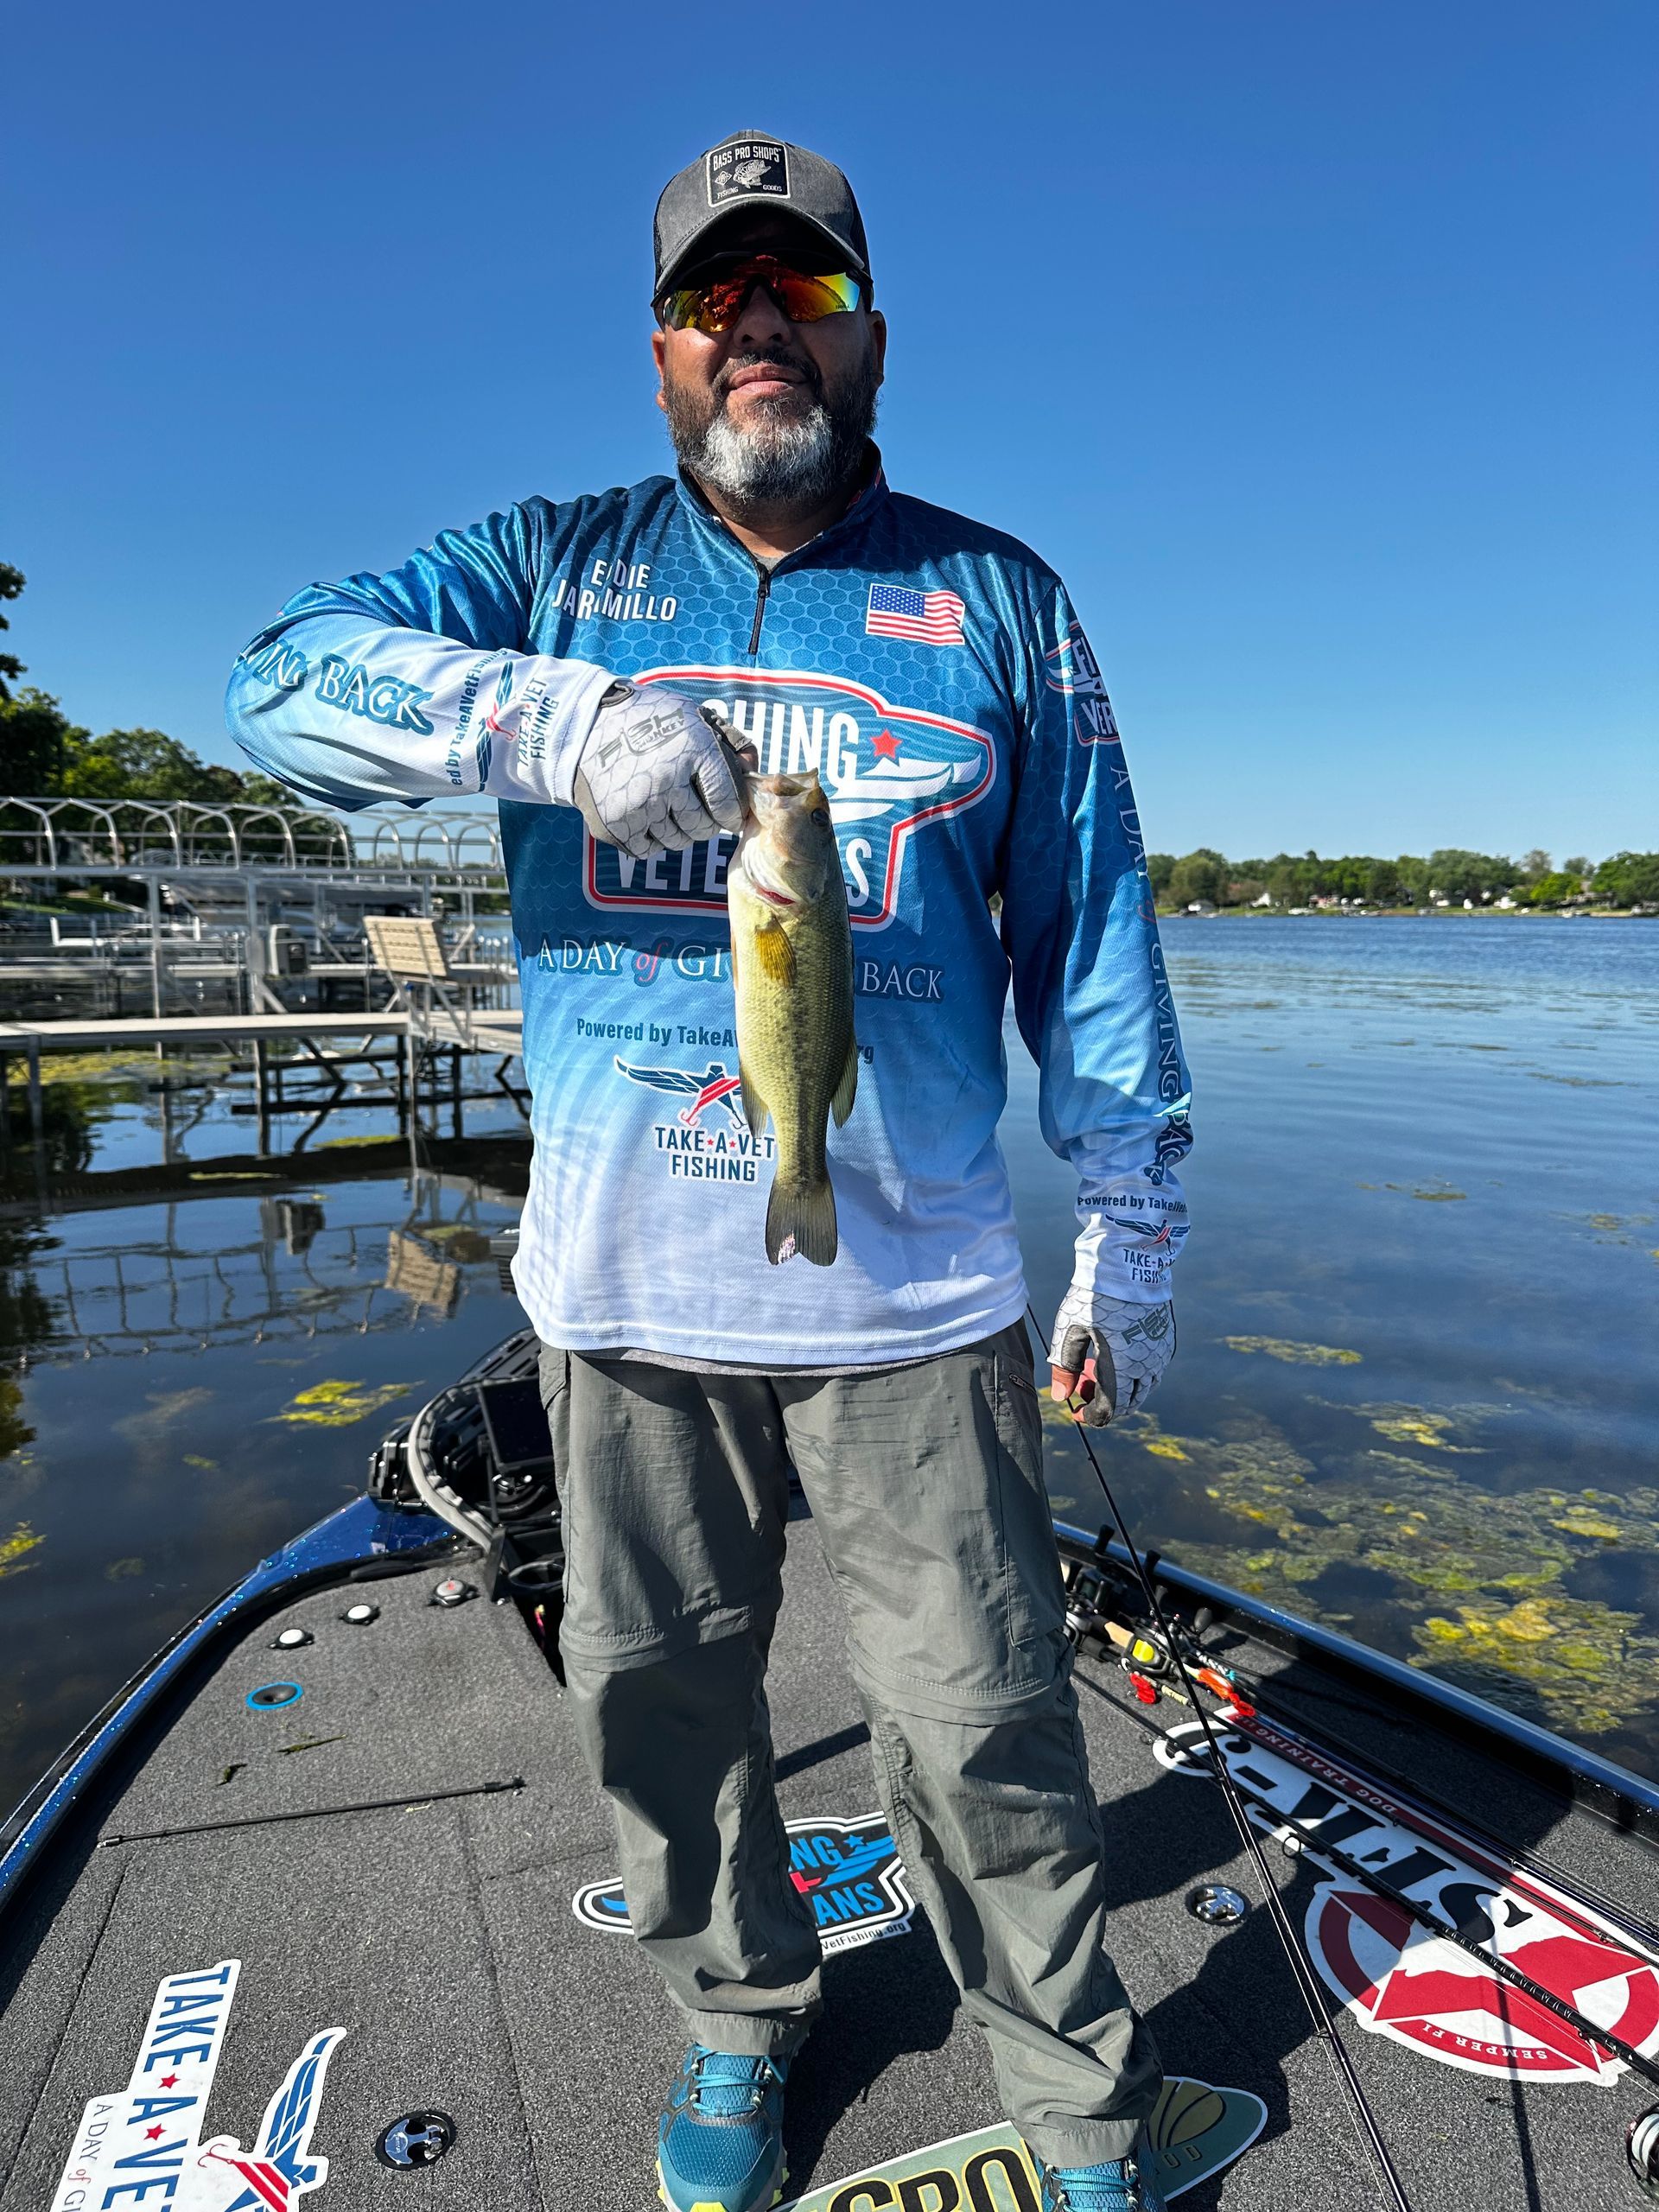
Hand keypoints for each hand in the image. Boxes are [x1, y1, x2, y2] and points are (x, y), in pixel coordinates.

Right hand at [572, 683, 748, 858]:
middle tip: (693, 807)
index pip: (728, 805)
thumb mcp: (695, 717)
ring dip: (677, 830)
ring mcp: (638, 807)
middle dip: (705, 822)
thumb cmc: (649, 720)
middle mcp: (666, 782)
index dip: (731, 812)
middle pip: (703, 829)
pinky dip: (650, 838)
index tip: (726, 811)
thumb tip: (753, 771)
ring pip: (677, 843)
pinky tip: (645, 814)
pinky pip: (647, 850)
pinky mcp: (614, 826)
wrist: (587, 725)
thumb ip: (731, 742)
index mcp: (694, 751)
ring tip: (667, 806)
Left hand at [1049, 1290, 1175, 1426]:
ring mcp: (1160, 1354)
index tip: (1075, 1408)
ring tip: (1098, 1367)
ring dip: (1122, 1389)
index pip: (1109, 1410)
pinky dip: (1135, 1374)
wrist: (1128, 1264)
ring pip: (1144, 1388)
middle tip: (1083, 1384)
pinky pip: (1153, 1370)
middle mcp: (1146, 1365)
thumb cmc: (1094, 1294)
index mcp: (1121, 1366)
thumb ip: (1065, 1365)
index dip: (1090, 1416)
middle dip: (1105, 1402)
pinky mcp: (1166, 1341)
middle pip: (1129, 1403)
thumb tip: (1062, 1396)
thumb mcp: (1070, 1328)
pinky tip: (1117, 1356)